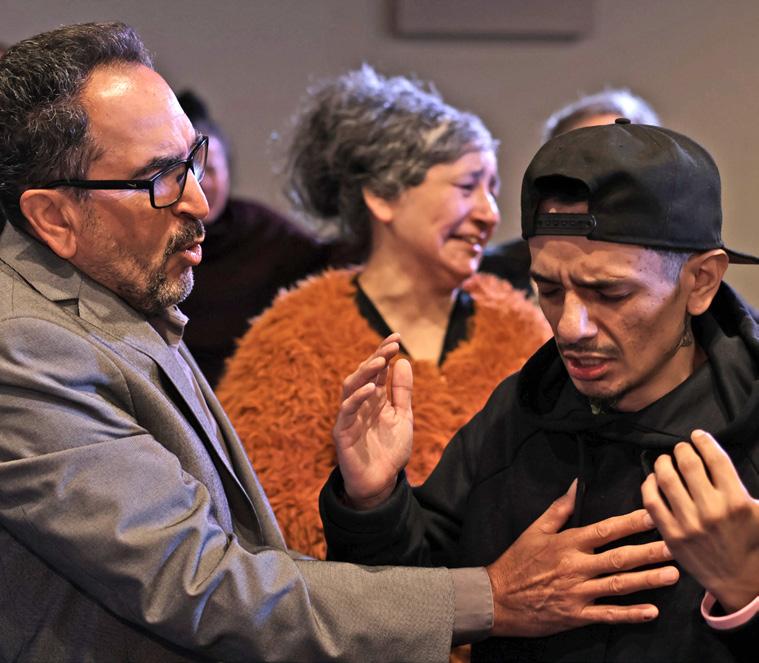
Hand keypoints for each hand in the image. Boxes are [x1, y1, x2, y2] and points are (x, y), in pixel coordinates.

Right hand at [332, 334, 413, 509]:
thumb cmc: (390, 450)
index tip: (396, 337)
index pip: (377, 370)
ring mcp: (349, 416)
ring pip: (350, 387)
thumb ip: (402, 392)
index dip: (384, 353)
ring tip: (380, 361)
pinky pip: (346, 411)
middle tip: (390, 346)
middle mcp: (360, 403)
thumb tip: (403, 361)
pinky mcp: (342, 432)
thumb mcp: (403, 417)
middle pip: (363, 374)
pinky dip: (357, 398)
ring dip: (364, 373)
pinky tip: (371, 388)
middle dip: (376, 358)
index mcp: (374, 398)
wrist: (381, 482)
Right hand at [487, 480, 678, 636]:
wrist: (497, 598)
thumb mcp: (535, 530)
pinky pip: (607, 615)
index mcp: (567, 543)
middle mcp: (575, 567)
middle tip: (675, 546)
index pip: (605, 530)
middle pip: (619, 557)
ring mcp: (577, 593)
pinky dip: (630, 614)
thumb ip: (559, 508)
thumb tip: (577, 484)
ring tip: (672, 575)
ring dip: (648, 580)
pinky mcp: (576, 616)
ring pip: (619, 585)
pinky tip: (652, 611)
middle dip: (649, 551)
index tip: (653, 516)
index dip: (631, 523)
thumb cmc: (517, 561)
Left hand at [642, 429, 758, 612]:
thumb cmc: (750, 542)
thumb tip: (725, 460)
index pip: (716, 460)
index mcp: (736, 502)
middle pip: (689, 465)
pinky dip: (648, 485)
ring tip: (665, 460)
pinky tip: (652, 479)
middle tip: (681, 448)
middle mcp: (712, 510)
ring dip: (663, 463)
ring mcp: (689, 523)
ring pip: (667, 480)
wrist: (738, 580)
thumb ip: (747, 488)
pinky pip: (652, 502)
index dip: (704, 442)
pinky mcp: (671, 535)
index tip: (698, 435)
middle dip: (683, 450)